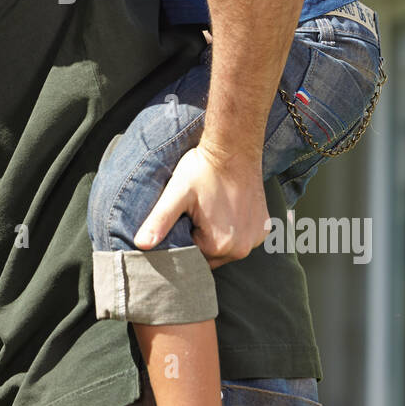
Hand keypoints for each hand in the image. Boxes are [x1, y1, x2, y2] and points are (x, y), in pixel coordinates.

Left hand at [132, 143, 270, 269]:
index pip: (191, 258)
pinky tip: (226, 209)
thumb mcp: (176, 194)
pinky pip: (241, 239)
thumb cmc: (203, 169)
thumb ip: (159, 221)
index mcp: (220, 245)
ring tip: (210, 210)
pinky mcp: (263, 228)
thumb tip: (140, 244)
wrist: (234, 147)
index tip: (183, 217)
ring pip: (226, 249)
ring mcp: (256, 239)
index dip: (183, 239)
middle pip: (210, 257)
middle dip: (199, 240)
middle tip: (195, 213)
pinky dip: (233, 230)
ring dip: (216, 236)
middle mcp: (241, 249)